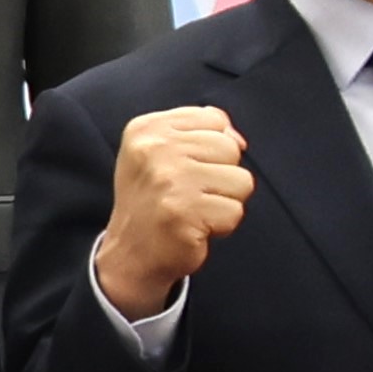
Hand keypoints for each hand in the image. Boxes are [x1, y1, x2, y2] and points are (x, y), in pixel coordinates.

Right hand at [94, 106, 254, 319]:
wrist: (131, 252)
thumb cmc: (154, 199)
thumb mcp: (160, 152)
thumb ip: (198, 131)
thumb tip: (238, 139)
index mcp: (147, 128)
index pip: (215, 120)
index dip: (211, 148)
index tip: (186, 167)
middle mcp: (154, 148)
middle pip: (230, 149)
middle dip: (220, 175)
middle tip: (189, 192)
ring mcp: (169, 179)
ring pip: (241, 180)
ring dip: (224, 201)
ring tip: (195, 209)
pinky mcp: (185, 211)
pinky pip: (236, 211)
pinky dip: (222, 225)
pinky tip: (195, 226)